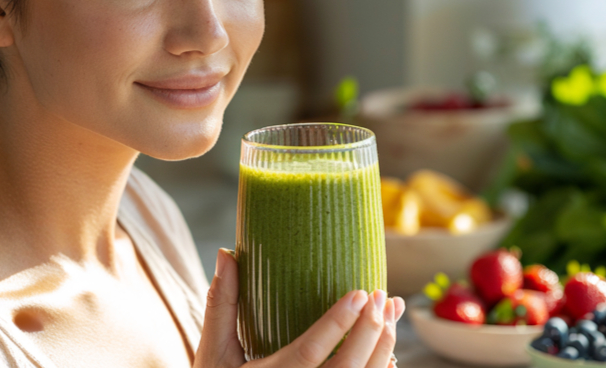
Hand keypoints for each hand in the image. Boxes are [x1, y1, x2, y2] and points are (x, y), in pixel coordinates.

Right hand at [195, 249, 404, 367]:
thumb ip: (221, 304)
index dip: (337, 323)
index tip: (359, 292)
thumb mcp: (213, 351)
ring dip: (383, 347)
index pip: (309, 352)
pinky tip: (388, 351)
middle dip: (370, 331)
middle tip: (382, 296)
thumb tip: (226, 253)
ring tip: (392, 310)